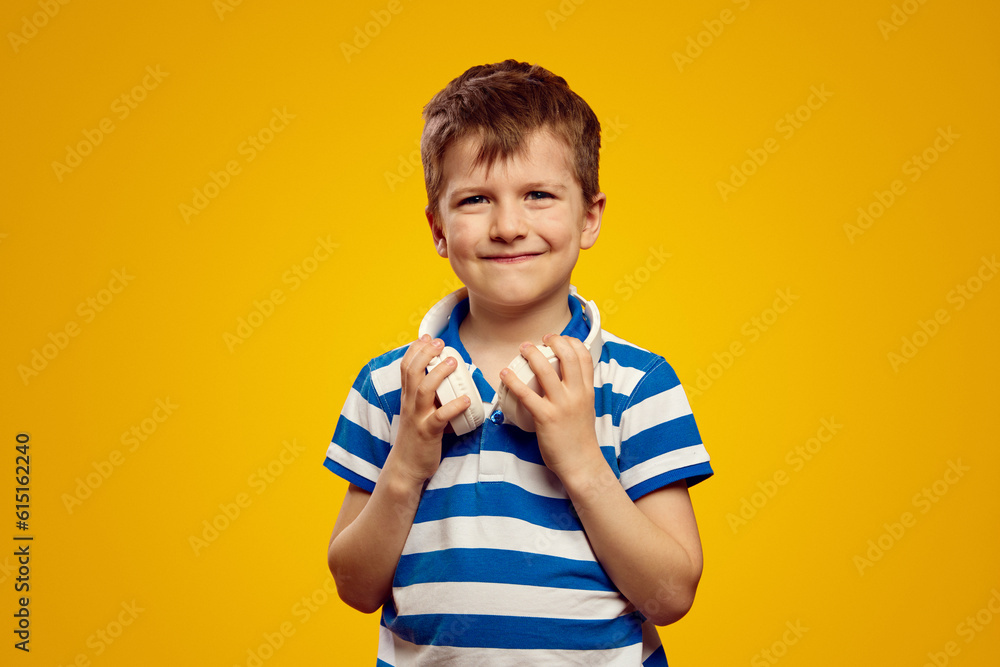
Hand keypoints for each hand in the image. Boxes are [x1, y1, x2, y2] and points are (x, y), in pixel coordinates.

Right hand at [390, 335, 470, 484]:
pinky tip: (466, 399)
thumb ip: (430, 398)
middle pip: (412, 373)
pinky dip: (454, 407)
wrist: (406, 467)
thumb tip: (448, 383)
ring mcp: (418, 418)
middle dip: (425, 354)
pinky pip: (440, 418)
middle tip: (439, 343)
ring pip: (424, 390)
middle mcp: (410, 405)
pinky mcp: (428, 433)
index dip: (415, 350)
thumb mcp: (418, 413)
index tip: (427, 337)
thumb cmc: (417, 439)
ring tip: (453, 362)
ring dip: (439, 374)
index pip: (406, 368)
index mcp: (408, 398)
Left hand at [500, 334, 602, 482]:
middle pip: (567, 356)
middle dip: (553, 341)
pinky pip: (526, 394)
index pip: (584, 356)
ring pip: (546, 370)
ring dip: (532, 354)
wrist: (581, 463)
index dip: (571, 342)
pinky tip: (505, 374)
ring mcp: (561, 405)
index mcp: (588, 390)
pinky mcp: (546, 417)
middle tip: (540, 339)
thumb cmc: (580, 438)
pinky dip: (513, 381)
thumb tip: (566, 378)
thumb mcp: (586, 408)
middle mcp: (577, 394)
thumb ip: (578, 391)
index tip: (559, 338)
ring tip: (523, 348)